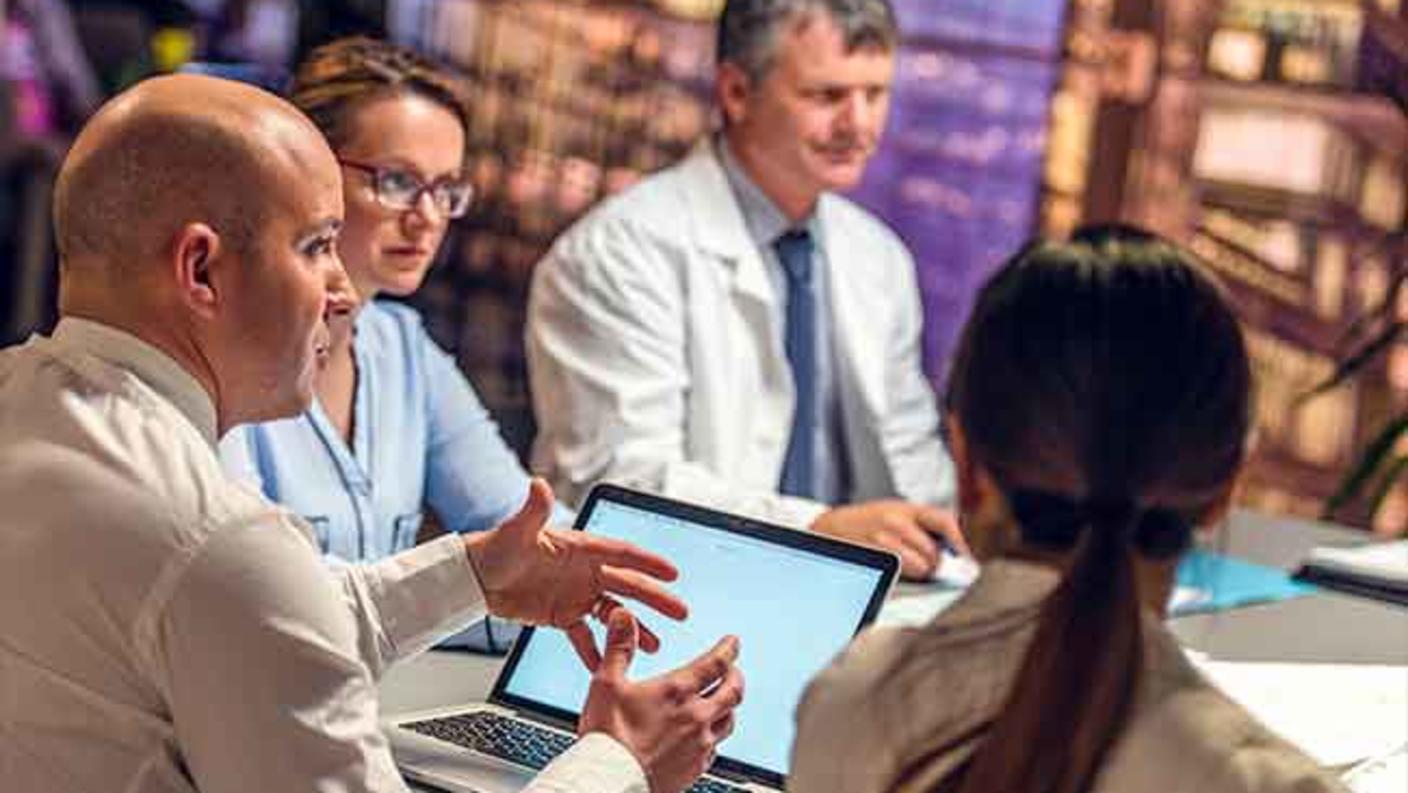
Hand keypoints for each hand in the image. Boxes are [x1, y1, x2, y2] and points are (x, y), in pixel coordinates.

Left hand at [463, 479, 687, 653]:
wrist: (473, 578)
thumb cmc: (494, 549)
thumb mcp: (516, 531)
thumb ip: (534, 510)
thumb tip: (538, 485)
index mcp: (581, 548)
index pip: (622, 554)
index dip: (648, 563)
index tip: (673, 572)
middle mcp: (584, 571)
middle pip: (627, 585)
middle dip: (655, 599)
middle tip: (680, 612)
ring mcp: (575, 594)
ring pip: (612, 613)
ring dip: (633, 628)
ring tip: (654, 645)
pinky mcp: (561, 616)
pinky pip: (583, 636)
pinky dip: (595, 650)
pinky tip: (607, 665)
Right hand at [579, 609, 743, 792]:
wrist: (610, 781)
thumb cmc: (607, 736)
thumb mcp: (606, 683)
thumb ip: (619, 647)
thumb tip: (623, 616)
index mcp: (678, 691)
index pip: (716, 663)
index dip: (729, 649)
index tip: (733, 642)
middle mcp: (696, 717)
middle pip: (734, 692)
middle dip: (736, 676)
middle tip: (734, 669)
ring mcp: (699, 745)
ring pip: (730, 721)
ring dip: (729, 707)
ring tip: (723, 701)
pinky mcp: (695, 768)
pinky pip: (716, 748)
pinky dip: (715, 736)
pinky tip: (705, 736)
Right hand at [811, 500, 968, 579]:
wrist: (829, 529)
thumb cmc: (865, 524)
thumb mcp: (894, 512)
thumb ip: (920, 526)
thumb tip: (951, 551)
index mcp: (905, 508)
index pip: (944, 521)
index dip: (959, 542)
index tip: (965, 559)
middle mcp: (895, 521)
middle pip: (933, 552)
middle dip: (934, 564)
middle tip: (927, 566)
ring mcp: (882, 540)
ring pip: (920, 568)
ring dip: (920, 573)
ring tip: (909, 568)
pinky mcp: (873, 558)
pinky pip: (901, 576)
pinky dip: (904, 578)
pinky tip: (896, 572)